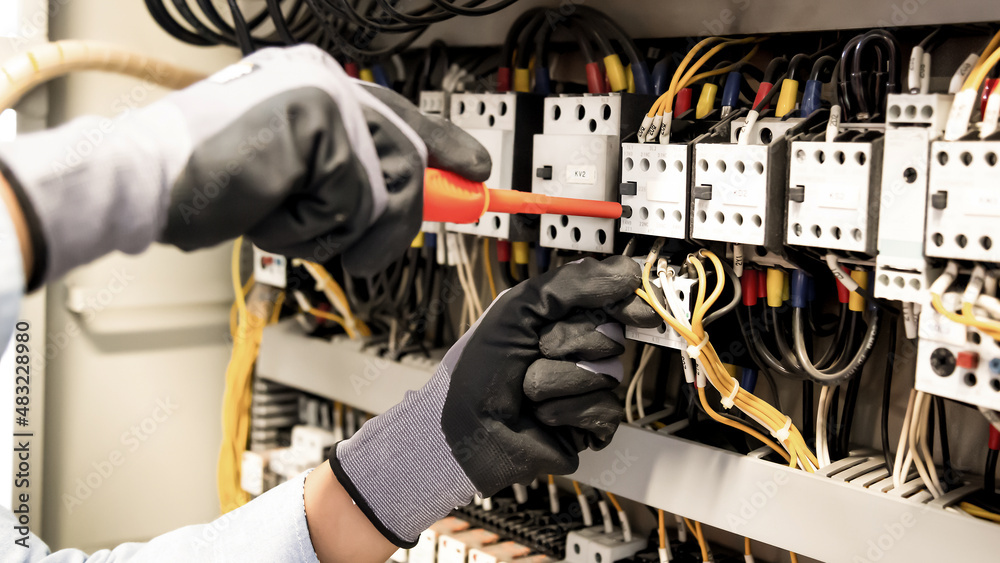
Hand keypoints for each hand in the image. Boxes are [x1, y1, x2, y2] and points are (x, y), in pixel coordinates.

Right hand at [0, 45, 489, 284]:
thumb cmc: (210, 181)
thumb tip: (411, 195)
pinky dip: (310, 225)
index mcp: (322, 89)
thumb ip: (349, 179)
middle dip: (381, 225)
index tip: (476, 169)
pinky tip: (270, 202)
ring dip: (333, 229)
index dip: (443, 147)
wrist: (148, 180)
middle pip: (407, 168)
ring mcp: (327, 97)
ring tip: (281, 209)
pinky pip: (350, 203)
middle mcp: (330, 84)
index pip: (402, 117)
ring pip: (384, 194)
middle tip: (338, 236)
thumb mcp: (294, 178)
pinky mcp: (321, 122)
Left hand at [330, 256, 660, 546]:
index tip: (636, 307)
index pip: (610, 300)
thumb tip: (627, 271)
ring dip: (557, 379)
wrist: (466, 429)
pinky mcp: (590, 425)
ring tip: (527, 391)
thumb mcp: (518, 310)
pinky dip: (568, 410)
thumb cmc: (481, 370)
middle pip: (610, 334)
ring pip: (606, 373)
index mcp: (560, 318)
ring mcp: (586, 387)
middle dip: (567, 341)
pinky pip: (605, 409)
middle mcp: (577, 350)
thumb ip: (571, 284)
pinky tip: (542, 416)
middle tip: (535, 352)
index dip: (625, 301)